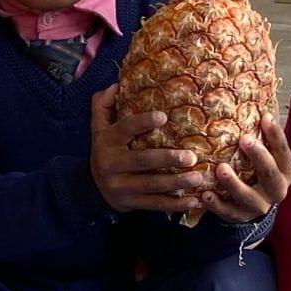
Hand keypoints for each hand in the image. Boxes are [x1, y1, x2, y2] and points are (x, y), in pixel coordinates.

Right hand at [89, 88, 208, 213]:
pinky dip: (176, 204)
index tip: (164, 117)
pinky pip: (155, 204)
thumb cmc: (105, 150)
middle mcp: (111, 164)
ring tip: (198, 178)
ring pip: (152, 185)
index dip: (143, 123)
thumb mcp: (99, 128)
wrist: (92, 189)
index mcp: (106, 141)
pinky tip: (194, 200)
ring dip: (177, 182)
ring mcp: (121, 186)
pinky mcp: (131, 202)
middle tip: (191, 156)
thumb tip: (116, 85)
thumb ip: (103, 105)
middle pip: (143, 160)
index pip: (125, 129)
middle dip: (168, 159)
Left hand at [202, 115, 290, 223]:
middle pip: (270, 174)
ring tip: (220, 168)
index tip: (264, 117)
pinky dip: (216, 205)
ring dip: (234, 183)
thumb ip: (264, 136)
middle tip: (244, 139)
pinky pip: (228, 213)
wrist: (253, 206)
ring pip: (248, 197)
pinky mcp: (240, 217)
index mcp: (286, 171)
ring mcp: (259, 206)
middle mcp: (277, 190)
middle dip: (259, 157)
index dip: (276, 135)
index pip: (284, 152)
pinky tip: (205, 195)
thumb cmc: (258, 171)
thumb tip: (259, 102)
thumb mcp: (267, 156)